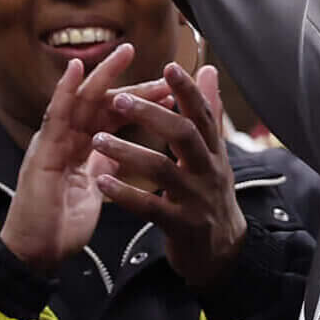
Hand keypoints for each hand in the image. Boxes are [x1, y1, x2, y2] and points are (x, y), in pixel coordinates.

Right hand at [1, 43, 141, 275]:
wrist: (38, 253)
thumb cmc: (61, 223)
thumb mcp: (92, 188)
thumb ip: (102, 165)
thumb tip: (119, 150)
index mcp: (81, 147)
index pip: (115, 116)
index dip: (142, 102)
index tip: (171, 91)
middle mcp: (67, 139)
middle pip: (103, 103)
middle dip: (134, 83)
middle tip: (164, 67)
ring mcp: (53, 142)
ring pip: (80, 100)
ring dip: (102, 74)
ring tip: (124, 53)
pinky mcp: (42, 152)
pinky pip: (54, 116)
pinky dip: (65, 91)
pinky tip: (77, 71)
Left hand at [90, 63, 249, 290]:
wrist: (221, 252)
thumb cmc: (210, 196)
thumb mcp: (213, 154)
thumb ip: (208, 113)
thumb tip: (209, 70)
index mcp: (214, 151)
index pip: (203, 113)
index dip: (188, 90)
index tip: (168, 67)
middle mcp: (209, 171)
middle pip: (184, 135)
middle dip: (152, 115)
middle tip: (119, 99)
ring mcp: (197, 199)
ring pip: (163, 169)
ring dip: (129, 152)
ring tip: (98, 140)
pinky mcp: (182, 226)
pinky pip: (151, 208)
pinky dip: (125, 194)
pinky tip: (101, 182)